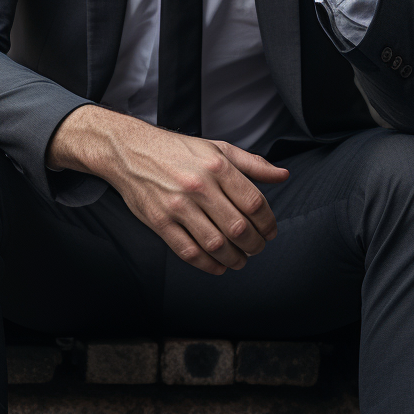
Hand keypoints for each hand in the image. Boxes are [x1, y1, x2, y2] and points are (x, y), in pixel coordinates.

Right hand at [47, 106, 288, 274]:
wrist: (131, 151)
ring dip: (235, 259)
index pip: (254, 203)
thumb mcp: (217, 148)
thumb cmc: (177, 150)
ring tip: (240, 259)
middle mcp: (199, 185)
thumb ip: (252, 164)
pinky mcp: (160, 221)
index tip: (270, 231)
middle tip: (257, 248)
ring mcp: (178, 205)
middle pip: (239, 228)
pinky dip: (209, 265)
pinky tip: (218, 266)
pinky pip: (189, 252)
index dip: (268, 223)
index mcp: (217, 165)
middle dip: (255, 245)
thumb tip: (283, 175)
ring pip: (216, 245)